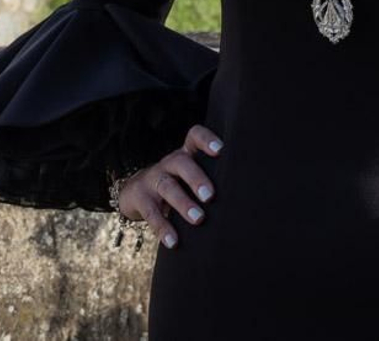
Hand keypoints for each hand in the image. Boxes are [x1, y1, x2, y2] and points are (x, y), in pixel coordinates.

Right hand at [115, 125, 221, 249]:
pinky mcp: (140, 199)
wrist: (134, 192)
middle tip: (210, 196)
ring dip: (183, 203)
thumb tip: (244, 198)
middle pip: (181, 163)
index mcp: (185, 154)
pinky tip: (173, 242)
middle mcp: (169, 163)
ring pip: (167, 187)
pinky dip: (163, 228)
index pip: (194, 137)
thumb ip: (210, 178)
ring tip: (198, 219)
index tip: (220, 150)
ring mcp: (153, 179)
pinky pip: (151, 213)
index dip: (206, 140)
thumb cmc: (176, 184)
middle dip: (196, 179)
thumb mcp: (188, 175)